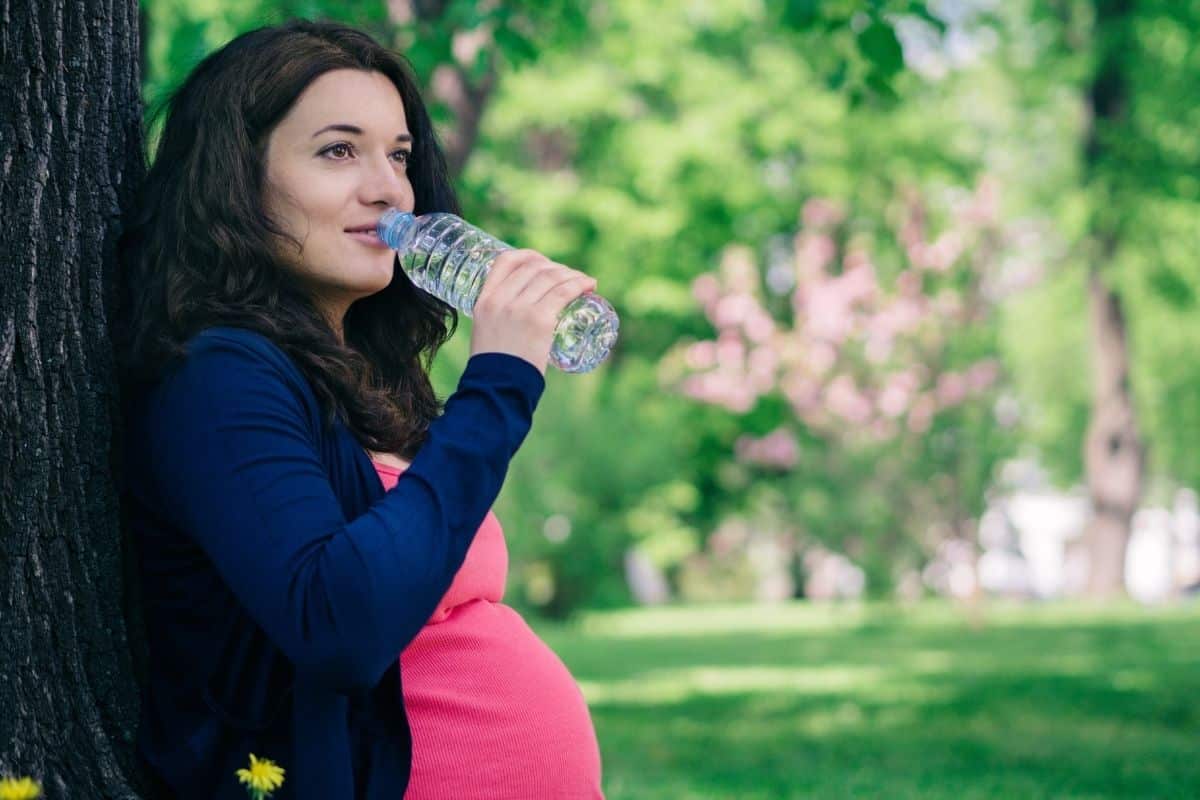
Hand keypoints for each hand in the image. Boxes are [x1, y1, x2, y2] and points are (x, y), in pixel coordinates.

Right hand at [468, 248, 597, 375]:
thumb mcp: (486, 334)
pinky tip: (590, 285)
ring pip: (551, 277)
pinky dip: (580, 284)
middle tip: (568, 278)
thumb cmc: (494, 368)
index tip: (542, 262)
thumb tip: (517, 322)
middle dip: (556, 267)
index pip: (505, 261)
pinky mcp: (540, 320)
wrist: (496, 388)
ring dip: (572, 274)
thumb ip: (498, 321)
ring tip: (584, 282)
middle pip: (534, 267)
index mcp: (484, 300)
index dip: (528, 256)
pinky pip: (564, 292)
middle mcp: (501, 299)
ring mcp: (521, 308)